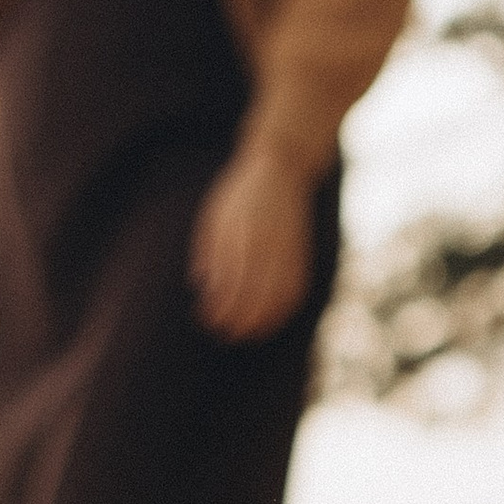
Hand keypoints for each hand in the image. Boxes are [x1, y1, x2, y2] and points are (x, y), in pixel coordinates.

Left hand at [191, 150, 313, 339]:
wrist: (282, 168)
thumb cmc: (240, 195)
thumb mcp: (215, 217)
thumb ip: (209, 251)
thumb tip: (201, 286)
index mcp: (241, 237)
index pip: (229, 285)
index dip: (218, 308)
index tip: (206, 320)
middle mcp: (266, 246)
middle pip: (253, 297)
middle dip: (237, 322)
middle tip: (223, 334)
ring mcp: (287, 251)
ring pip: (277, 299)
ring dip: (262, 323)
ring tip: (246, 334)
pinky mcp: (302, 254)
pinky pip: (297, 289)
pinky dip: (285, 310)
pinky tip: (271, 319)